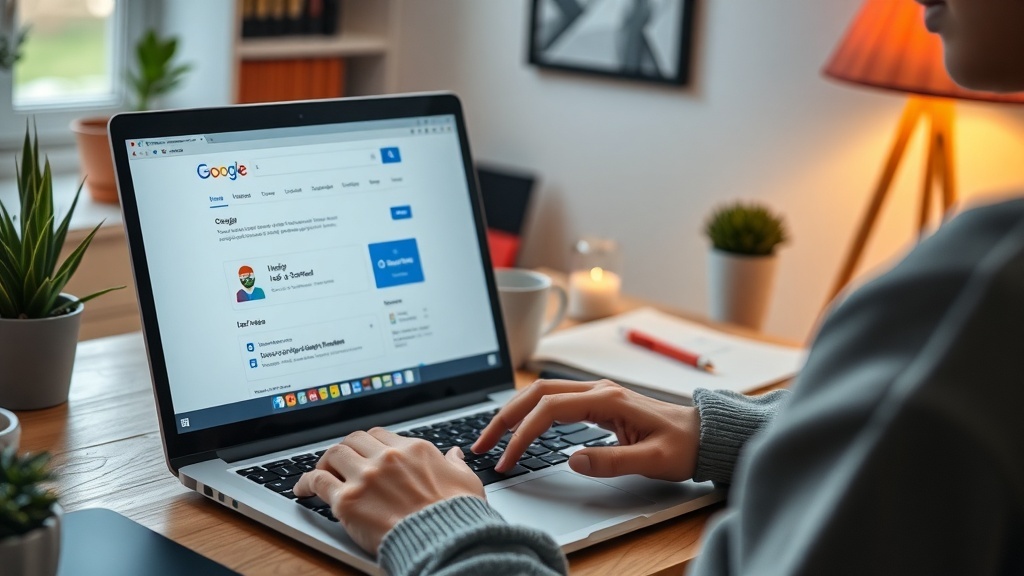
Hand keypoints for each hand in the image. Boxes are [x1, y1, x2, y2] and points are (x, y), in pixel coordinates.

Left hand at [293, 428, 484, 554]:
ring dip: (324, 462)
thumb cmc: (458, 516)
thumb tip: (455, 455)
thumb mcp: (466, 481)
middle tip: (339, 462)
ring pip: (333, 454)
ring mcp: (366, 476)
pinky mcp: (348, 500)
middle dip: (345, 449)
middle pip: (354, 440)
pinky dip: (306, 482)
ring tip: (319, 473)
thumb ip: (456, 464)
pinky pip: (318, 481)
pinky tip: (303, 489)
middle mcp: (387, 457)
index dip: (368, 443)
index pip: (380, 435)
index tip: (363, 452)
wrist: (446, 541)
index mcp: (414, 449)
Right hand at [473, 379, 699, 481]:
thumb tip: (572, 461)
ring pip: (542, 394)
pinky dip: (530, 413)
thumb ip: (613, 461)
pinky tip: (521, 429)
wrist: (705, 435)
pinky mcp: (598, 402)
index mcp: (609, 399)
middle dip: (505, 417)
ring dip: (514, 413)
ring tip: (493, 437)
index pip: (549, 410)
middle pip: (536, 393)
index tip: (509, 458)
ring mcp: (597, 394)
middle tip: (482, 443)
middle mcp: (599, 390)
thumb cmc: (684, 446)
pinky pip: (554, 401)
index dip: (523, 434)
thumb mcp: (653, 461)